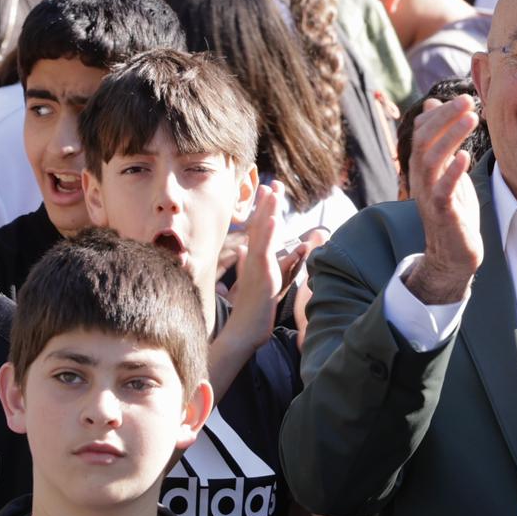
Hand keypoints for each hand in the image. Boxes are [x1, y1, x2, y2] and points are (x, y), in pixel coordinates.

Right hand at [226, 182, 290, 334]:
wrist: (243, 332)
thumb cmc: (249, 309)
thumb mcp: (251, 281)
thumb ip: (248, 262)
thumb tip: (242, 248)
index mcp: (254, 259)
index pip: (259, 229)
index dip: (264, 209)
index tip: (269, 190)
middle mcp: (254, 259)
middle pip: (260, 226)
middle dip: (267, 204)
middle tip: (273, 183)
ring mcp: (257, 266)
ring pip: (262, 234)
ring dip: (268, 212)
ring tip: (273, 193)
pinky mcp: (261, 275)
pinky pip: (265, 250)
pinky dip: (268, 233)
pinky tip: (274, 219)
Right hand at [404, 96, 483, 302]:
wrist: (453, 255)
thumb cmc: (452, 210)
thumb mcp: (446, 170)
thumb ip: (440, 141)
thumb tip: (431, 104)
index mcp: (421, 167)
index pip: (422, 131)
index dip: (440, 113)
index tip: (464, 98)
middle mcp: (421, 179)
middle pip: (424, 140)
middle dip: (445, 117)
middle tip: (468, 100)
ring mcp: (429, 196)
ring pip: (430, 160)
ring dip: (451, 136)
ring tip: (471, 118)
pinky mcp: (443, 214)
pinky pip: (442, 191)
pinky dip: (452, 172)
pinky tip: (465, 157)